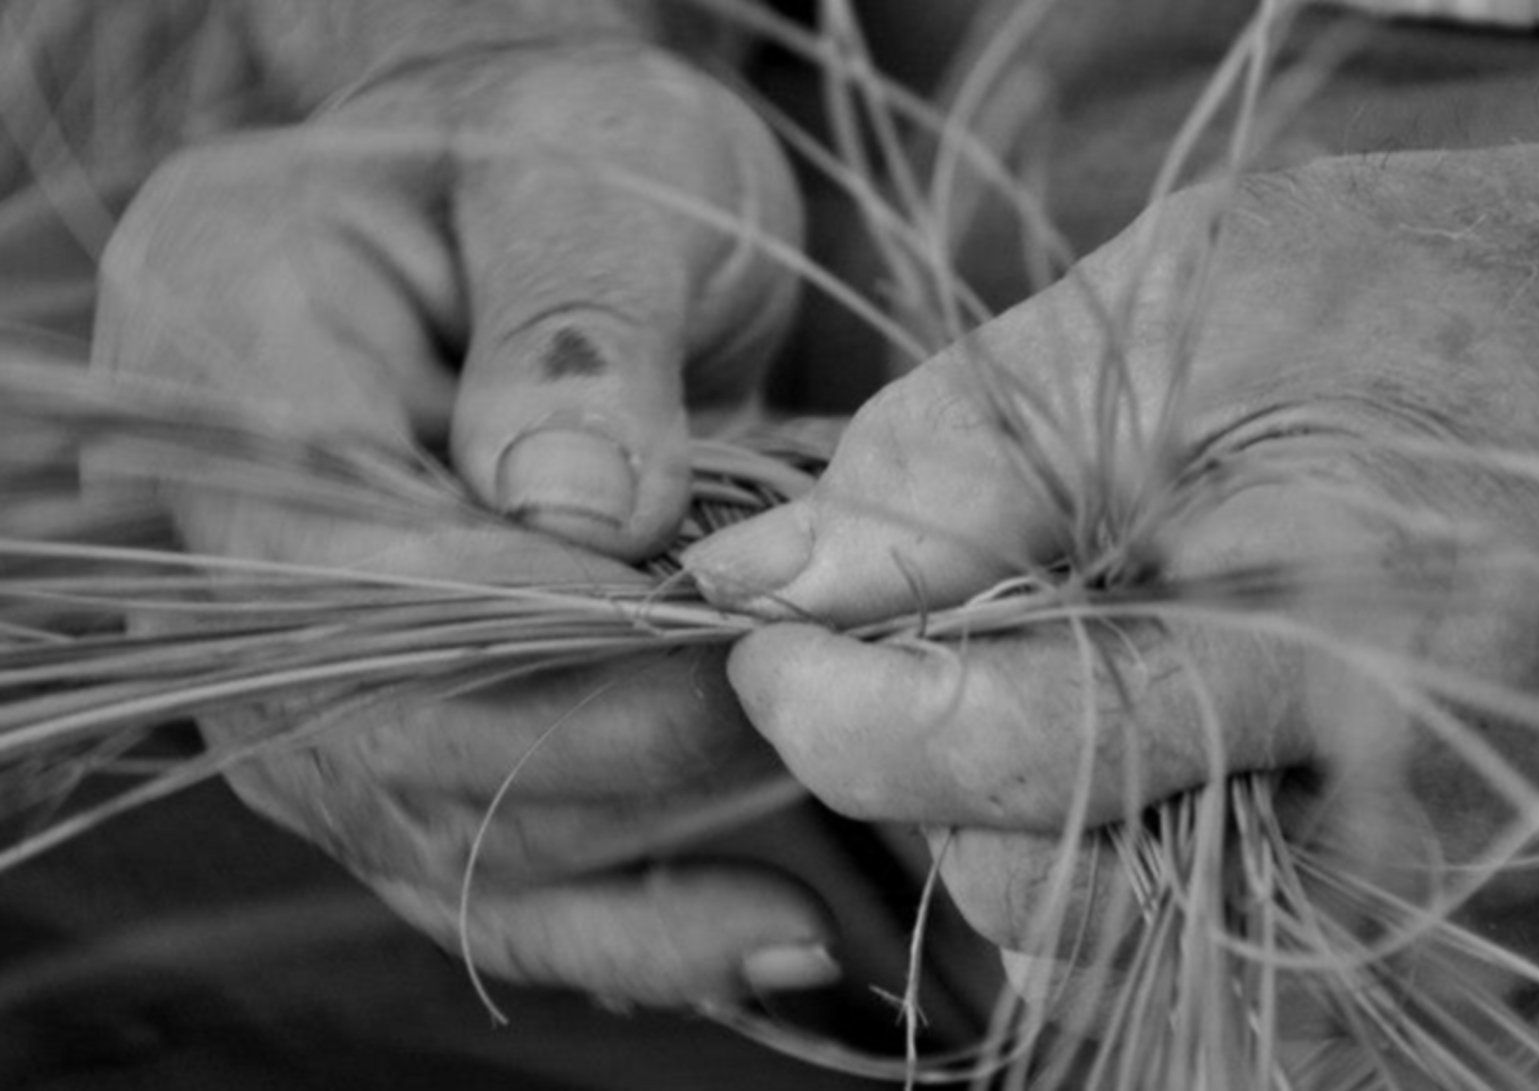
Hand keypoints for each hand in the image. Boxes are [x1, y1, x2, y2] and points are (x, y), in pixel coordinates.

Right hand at [90, 43, 838, 1004]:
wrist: (551, 207)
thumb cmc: (568, 150)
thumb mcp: (592, 163)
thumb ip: (576, 322)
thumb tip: (581, 516)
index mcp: (232, 352)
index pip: (346, 561)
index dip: (534, 631)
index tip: (724, 637)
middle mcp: (231, 541)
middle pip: (395, 732)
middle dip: (625, 752)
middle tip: (823, 719)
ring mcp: (314, 660)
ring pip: (452, 830)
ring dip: (653, 851)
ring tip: (833, 852)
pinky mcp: (413, 729)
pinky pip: (499, 865)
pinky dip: (639, 919)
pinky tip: (777, 936)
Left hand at [684, 146, 1538, 1025]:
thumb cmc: (1446, 300)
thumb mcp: (1183, 306)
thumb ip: (961, 456)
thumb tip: (770, 577)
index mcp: (1316, 623)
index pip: (997, 749)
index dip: (837, 706)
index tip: (771, 638)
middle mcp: (1383, 806)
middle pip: (1034, 892)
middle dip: (926, 776)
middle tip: (942, 643)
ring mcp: (1426, 896)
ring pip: (1102, 956)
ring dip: (1024, 828)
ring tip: (1087, 671)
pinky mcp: (1448, 932)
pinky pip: (1203, 967)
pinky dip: (1128, 869)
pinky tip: (1160, 753)